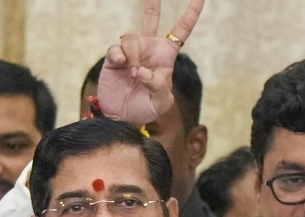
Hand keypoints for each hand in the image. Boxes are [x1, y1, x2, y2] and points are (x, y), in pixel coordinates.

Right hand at [96, 0, 203, 123]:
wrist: (122, 117)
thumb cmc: (145, 109)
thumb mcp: (161, 103)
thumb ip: (158, 87)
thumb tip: (140, 71)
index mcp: (166, 55)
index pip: (181, 30)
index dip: (191, 13)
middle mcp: (149, 48)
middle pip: (152, 18)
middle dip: (153, 4)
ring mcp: (130, 52)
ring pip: (131, 36)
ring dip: (133, 54)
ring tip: (133, 73)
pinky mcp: (114, 59)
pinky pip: (116, 48)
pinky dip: (119, 56)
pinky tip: (122, 66)